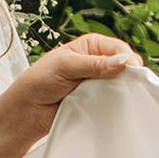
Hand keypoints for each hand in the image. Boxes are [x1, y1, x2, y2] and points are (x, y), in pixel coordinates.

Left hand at [1, 34, 141, 145]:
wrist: (27, 111)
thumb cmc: (39, 81)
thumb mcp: (66, 66)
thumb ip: (94, 64)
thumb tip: (122, 62)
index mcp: (91, 46)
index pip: (118, 48)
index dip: (127, 59)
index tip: (131, 71)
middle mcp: (97, 62)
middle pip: (124, 67)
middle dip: (128, 76)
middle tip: (128, 87)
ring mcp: (98, 83)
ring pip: (121, 85)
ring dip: (122, 91)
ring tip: (120, 98)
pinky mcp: (97, 101)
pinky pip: (113, 102)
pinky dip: (115, 104)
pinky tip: (115, 107)